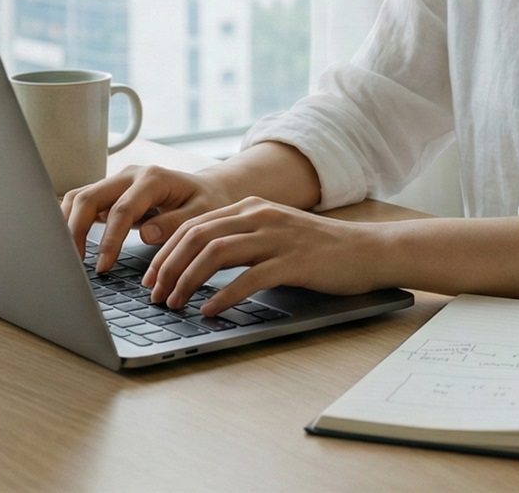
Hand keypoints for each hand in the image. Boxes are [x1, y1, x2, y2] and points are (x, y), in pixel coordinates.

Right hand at [60, 165, 238, 273]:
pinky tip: (69, 244)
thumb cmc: (207, 202)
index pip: (121, 210)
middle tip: (75, 263)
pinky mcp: (111, 193)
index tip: (104, 266)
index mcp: (152, 178)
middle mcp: (129, 175)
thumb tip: (146, 234)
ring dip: (67, 224)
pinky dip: (71, 221)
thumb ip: (175, 223)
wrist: (207, 189)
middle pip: (88, 197)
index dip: (109, 240)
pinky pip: (83, 203)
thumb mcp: (202, 213)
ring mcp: (117, 182)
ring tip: (66, 255)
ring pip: (79, 197)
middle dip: (75, 230)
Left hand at [142, 196, 390, 314]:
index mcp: (251, 207)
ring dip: (187, 281)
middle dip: (168, 267)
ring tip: (175, 304)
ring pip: (215, 254)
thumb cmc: (320, 249)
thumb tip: (200, 264)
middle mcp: (259, 215)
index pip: (194, 224)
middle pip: (198, 237)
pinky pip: (248, 278)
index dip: (166, 251)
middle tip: (155, 295)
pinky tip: (210, 311)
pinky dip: (223, 296)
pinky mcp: (292, 261)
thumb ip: (241, 239)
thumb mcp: (274, 232)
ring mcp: (276, 237)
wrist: (368, 250)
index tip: (150, 277)